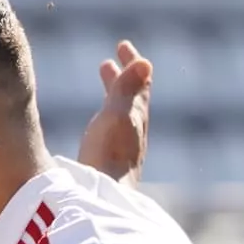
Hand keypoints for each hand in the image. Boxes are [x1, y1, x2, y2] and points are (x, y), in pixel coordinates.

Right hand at [74, 41, 155, 184]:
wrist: (103, 198)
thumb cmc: (108, 156)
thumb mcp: (117, 116)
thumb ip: (127, 90)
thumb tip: (146, 62)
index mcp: (136, 116)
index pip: (139, 82)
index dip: (132, 63)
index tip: (123, 46)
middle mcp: (133, 130)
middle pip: (132, 96)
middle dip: (122, 77)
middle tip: (110, 61)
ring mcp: (123, 147)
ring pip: (121, 112)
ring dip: (113, 93)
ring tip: (102, 82)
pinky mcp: (110, 161)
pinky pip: (111, 129)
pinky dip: (106, 114)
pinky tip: (98, 125)